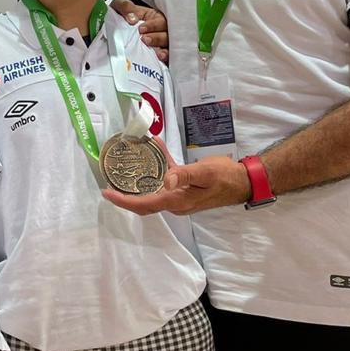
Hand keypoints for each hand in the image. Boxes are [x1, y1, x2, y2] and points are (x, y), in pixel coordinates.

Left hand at [102, 148, 250, 215]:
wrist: (242, 181)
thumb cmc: (225, 177)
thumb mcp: (205, 173)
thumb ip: (185, 174)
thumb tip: (166, 180)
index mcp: (177, 200)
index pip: (145, 204)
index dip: (124, 201)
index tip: (107, 193)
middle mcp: (175, 202)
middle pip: (144, 202)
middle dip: (125, 195)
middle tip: (109, 184)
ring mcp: (180, 196)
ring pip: (153, 191)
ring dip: (139, 181)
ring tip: (124, 168)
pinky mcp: (184, 188)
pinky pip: (166, 179)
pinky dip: (158, 166)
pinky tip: (156, 146)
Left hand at [112, 0, 168, 62]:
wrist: (117, 30)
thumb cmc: (125, 16)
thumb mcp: (122, 7)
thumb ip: (126, 8)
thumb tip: (132, 19)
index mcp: (156, 17)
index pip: (160, 21)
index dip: (153, 25)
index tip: (141, 29)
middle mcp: (162, 30)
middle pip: (168, 34)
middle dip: (158, 38)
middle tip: (145, 40)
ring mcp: (163, 44)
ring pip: (170, 46)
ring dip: (165, 50)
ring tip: (157, 53)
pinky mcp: (161, 55)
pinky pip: (168, 58)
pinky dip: (166, 58)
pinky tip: (161, 59)